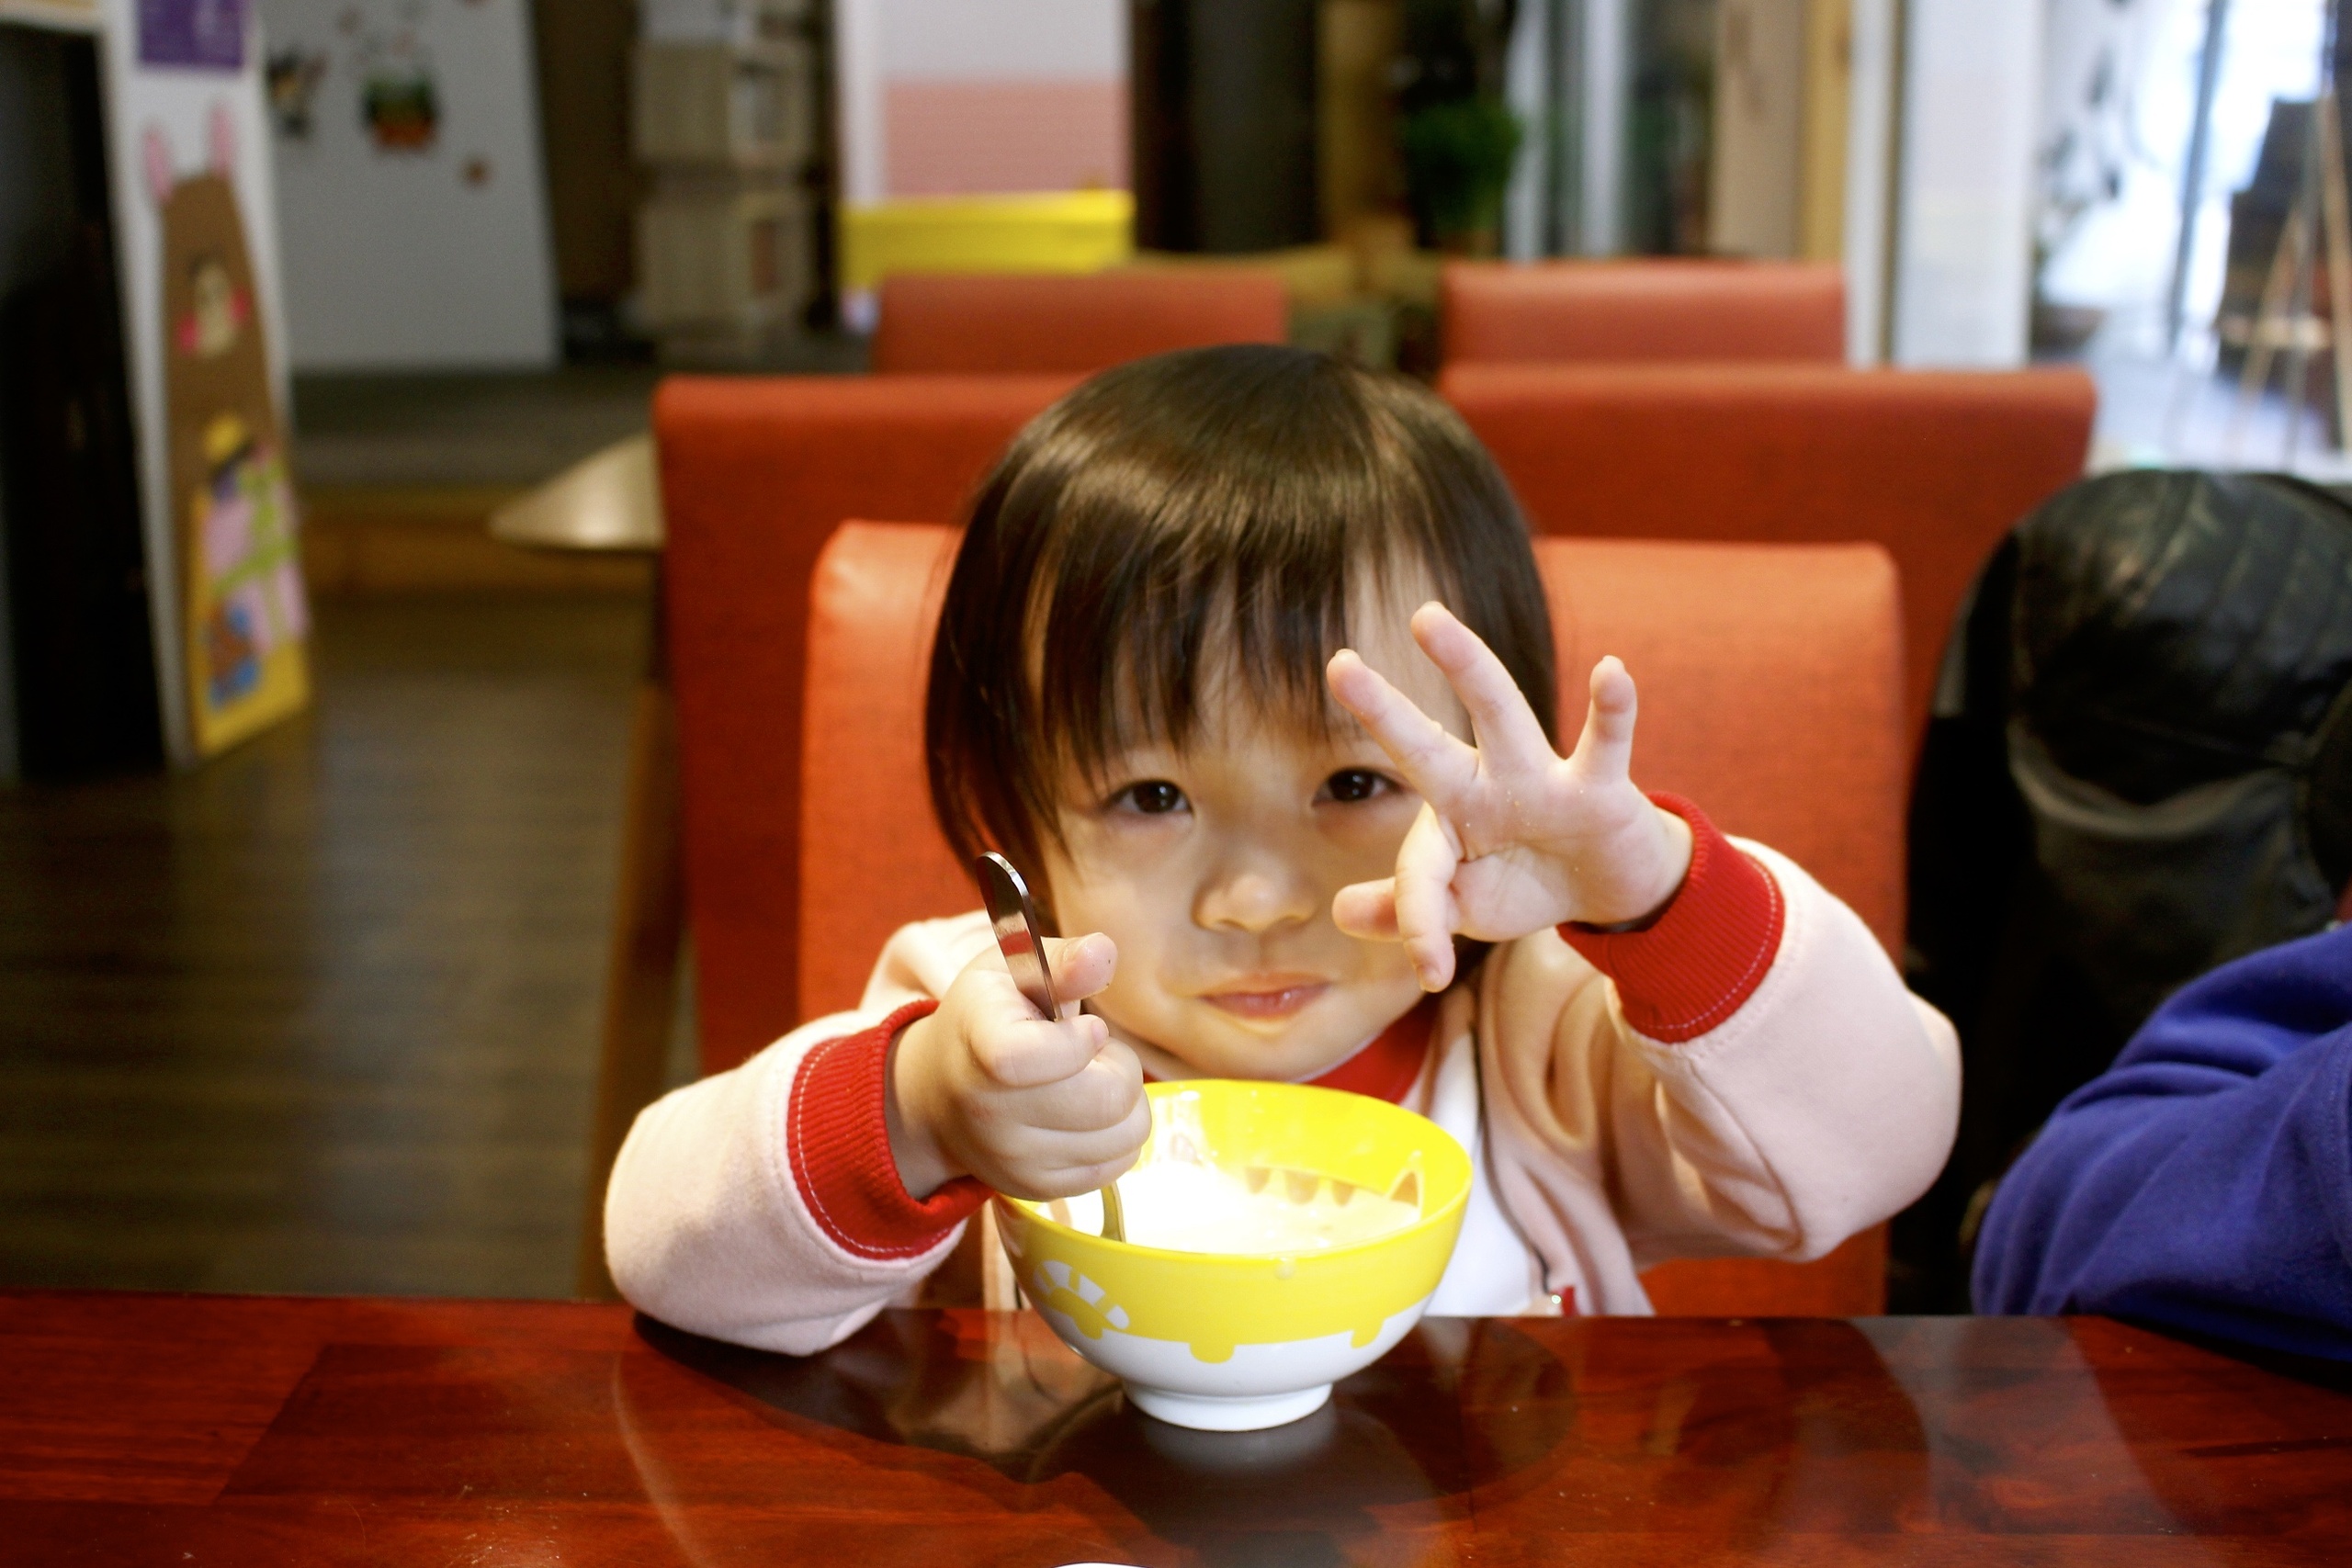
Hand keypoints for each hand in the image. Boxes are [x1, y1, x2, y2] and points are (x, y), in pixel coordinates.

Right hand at [885, 932, 1149, 1200]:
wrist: (939, 1095)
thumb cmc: (987, 1018)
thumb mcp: (1012, 972)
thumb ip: (1063, 961)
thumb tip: (1103, 952)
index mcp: (982, 1048)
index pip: (1035, 1058)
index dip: (1079, 1039)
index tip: (1085, 1026)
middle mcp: (992, 1114)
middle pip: (1107, 1099)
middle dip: (1118, 1066)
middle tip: (1092, 1052)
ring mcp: (1015, 1160)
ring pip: (1126, 1135)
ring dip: (1124, 1101)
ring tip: (1085, 1080)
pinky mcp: (1039, 1188)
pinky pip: (1120, 1163)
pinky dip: (1118, 1133)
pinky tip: (1084, 1112)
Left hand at [1326, 602, 1693, 990]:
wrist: (1609, 888)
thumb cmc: (1524, 883)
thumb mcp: (1467, 906)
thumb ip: (1409, 907)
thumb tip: (1339, 912)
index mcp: (1448, 819)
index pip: (1419, 867)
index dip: (1420, 921)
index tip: (1432, 972)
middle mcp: (1485, 785)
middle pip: (1427, 746)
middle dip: (1384, 712)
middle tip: (1339, 665)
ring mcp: (1542, 778)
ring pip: (1501, 714)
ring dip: (1468, 668)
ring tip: (1428, 620)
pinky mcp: (1600, 786)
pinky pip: (1606, 743)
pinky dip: (1614, 709)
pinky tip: (1612, 670)